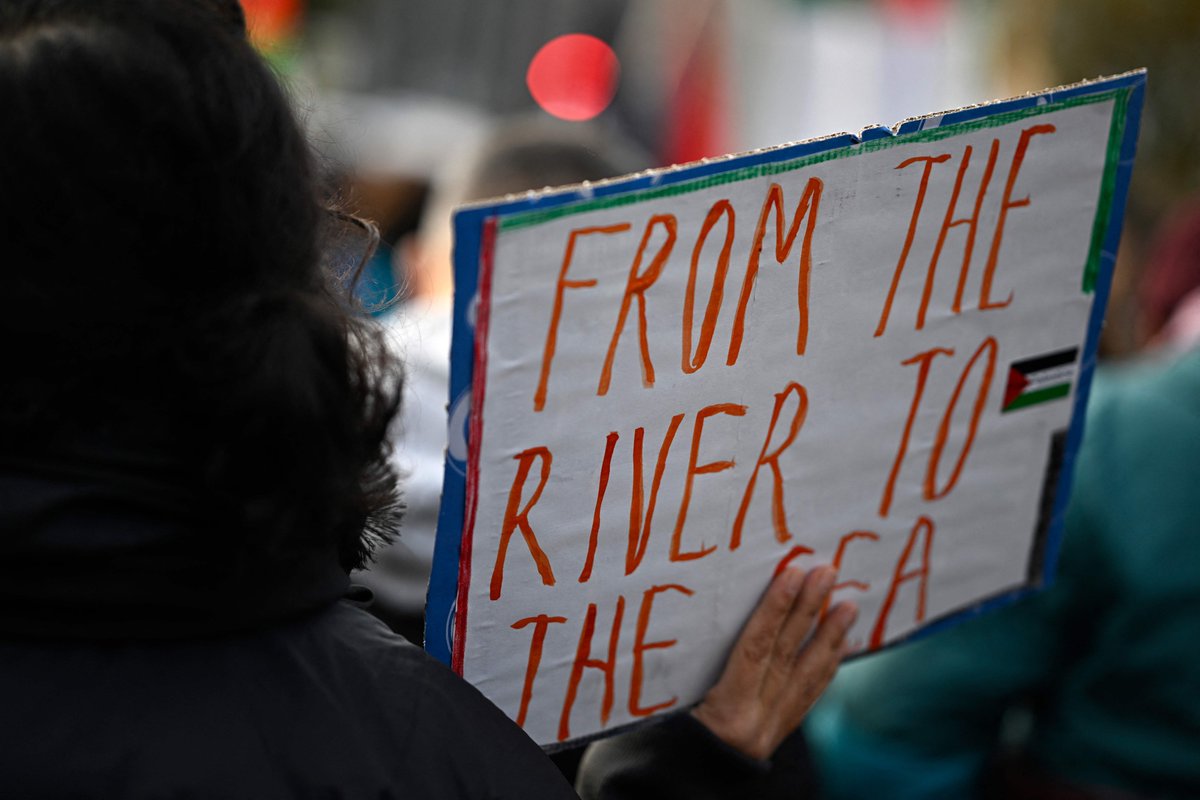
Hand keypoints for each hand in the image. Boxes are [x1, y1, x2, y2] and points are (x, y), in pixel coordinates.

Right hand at [691, 565, 856, 760]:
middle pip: (786, 655)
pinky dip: (828, 667)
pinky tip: (841, 644)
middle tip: (827, 573)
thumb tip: (706, 612)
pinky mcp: (781, 732)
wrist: (691, 785)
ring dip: (830, 636)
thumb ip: (691, 667)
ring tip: (849, 605)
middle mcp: (758, 720)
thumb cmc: (672, 744)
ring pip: (807, 675)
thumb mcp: (673, 704)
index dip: (774, 610)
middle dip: (808, 610)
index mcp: (727, 712)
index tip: (791, 574)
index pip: (754, 650)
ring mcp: (773, 727)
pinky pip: (810, 696)